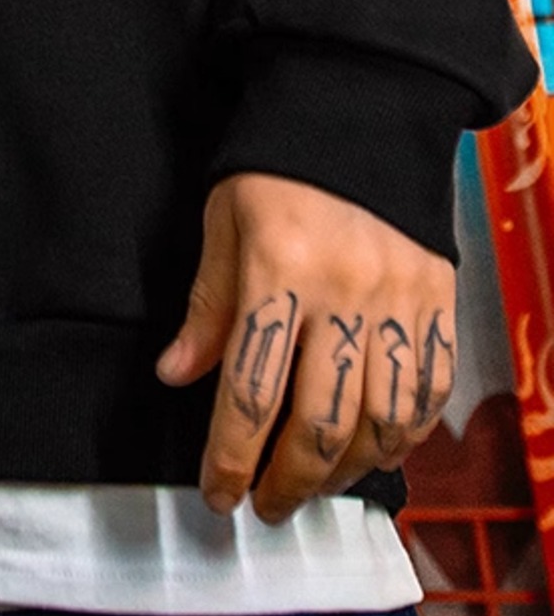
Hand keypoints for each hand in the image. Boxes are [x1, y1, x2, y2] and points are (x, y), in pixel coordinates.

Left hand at [156, 172, 455, 523]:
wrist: (358, 111)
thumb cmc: (277, 166)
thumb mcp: (223, 222)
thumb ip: (207, 305)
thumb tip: (177, 376)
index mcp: (280, 270)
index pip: (251, 390)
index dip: (231, 455)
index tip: (217, 491)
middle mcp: (346, 293)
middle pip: (321, 422)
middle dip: (288, 480)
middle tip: (264, 504)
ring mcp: (401, 300)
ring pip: (382, 421)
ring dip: (346, 472)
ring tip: (314, 485)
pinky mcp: (438, 300)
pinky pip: (430, 391)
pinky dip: (404, 434)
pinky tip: (374, 448)